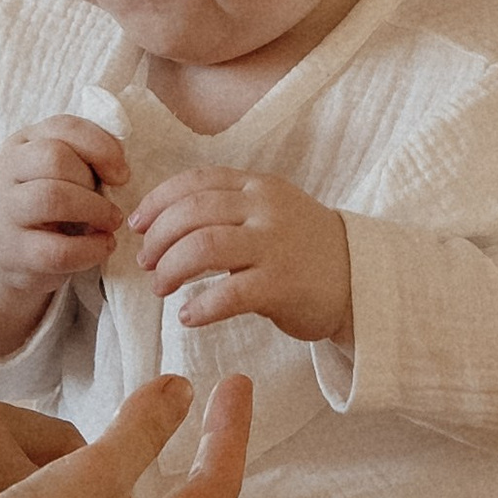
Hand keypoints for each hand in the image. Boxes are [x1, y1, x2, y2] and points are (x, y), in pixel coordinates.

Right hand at [0, 117, 129, 355]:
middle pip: (54, 158)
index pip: (63, 127)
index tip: (121, 175)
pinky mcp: (15, 253)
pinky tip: (103, 246)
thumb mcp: (56, 172)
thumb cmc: (43, 205)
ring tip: (110, 223)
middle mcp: (6, 172)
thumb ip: (84, 158)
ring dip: (95, 210)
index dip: (101, 147)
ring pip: (52, 197)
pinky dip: (91, 248)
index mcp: (22, 144)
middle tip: (108, 202)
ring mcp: (6, 212)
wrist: (2, 252)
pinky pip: (58, 250)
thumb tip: (119, 170)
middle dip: (91, 180)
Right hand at [0, 371, 250, 497]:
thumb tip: (184, 391)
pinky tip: (48, 486)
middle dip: (186, 460)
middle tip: (189, 409)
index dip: (230, 433)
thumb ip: (139, 432)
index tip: (236, 384)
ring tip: (116, 442)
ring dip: (126, 481)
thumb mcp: (87, 476)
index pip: (214, 491)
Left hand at [130, 169, 353, 343]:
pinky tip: (188, 317)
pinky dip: (200, 306)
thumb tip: (166, 224)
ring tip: (161, 287)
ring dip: (171, 268)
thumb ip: (228, 209)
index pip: (196, 181)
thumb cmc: (304, 250)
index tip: (138, 224)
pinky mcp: (282, 285)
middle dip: (158, 239)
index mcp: (258, 186)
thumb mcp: (271, 212)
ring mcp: (275, 245)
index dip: (158, 201)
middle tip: (146, 263)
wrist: (360, 280)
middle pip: (192, 212)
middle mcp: (265, 209)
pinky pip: (228, 293)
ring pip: (203, 246)